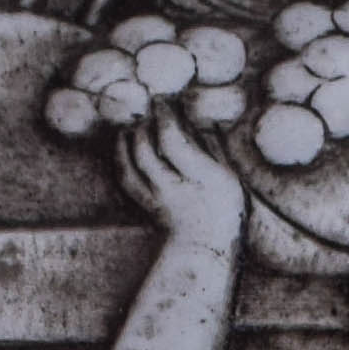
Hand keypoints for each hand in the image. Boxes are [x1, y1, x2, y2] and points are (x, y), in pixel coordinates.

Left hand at [120, 110, 247, 248]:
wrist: (207, 248)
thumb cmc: (223, 208)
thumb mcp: (227, 176)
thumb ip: (211, 148)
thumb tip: (199, 120)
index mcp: (201, 177)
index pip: (172, 141)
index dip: (164, 117)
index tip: (162, 101)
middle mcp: (173, 188)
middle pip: (146, 152)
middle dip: (144, 127)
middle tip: (148, 111)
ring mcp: (155, 199)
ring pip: (132, 166)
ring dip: (127, 141)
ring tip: (131, 125)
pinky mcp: (145, 206)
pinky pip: (127, 180)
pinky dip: (121, 159)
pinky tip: (122, 144)